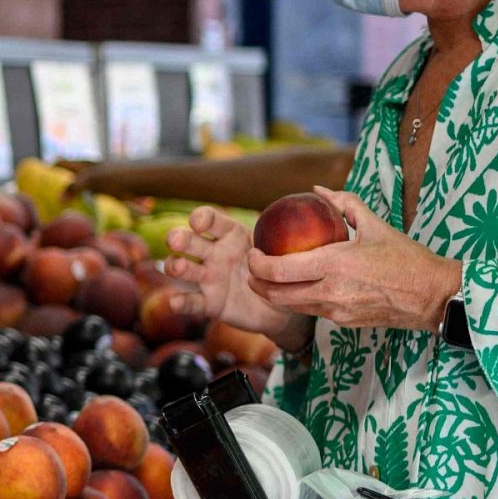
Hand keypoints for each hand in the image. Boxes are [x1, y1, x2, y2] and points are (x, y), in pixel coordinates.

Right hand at [166, 207, 311, 349]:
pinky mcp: (209, 302)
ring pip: (184, 267)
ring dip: (175, 265)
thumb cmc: (286, 271)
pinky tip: (174, 302)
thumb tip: (323, 189)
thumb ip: (300, 225)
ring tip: (177, 267)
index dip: (202, 218)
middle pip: (190, 241)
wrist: (283, 309)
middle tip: (176, 239)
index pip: (212, 220)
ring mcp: (208, 277)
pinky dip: (180, 301)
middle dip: (180, 237)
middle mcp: (214, 253)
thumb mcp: (292, 248)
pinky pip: (192, 301)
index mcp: (231, 235)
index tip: (199, 221)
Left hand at [246, 187, 461, 331]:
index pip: (280, 271)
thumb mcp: (374, 224)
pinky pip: (311, 311)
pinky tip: (297, 286)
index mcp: (334, 265)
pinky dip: (297, 300)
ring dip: (273, 294)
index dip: (257, 264)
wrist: (432, 296)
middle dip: (256, 283)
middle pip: (277, 296)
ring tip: (267, 278)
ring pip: (291, 307)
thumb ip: (343, 203)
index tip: (252, 252)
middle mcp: (330, 292)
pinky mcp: (344, 323)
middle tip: (252, 268)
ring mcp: (336, 311)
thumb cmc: (405, 258)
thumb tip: (317, 190)